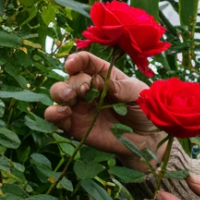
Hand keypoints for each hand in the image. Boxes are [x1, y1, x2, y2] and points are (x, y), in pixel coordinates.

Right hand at [43, 51, 160, 161]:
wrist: (146, 139)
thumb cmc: (145, 110)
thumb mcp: (139, 94)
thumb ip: (122, 88)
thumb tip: (101, 83)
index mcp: (104, 75)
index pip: (85, 61)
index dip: (76, 60)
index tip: (72, 65)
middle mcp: (88, 89)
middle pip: (71, 78)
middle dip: (74, 82)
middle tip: (84, 90)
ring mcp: (80, 107)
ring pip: (58, 94)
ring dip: (59, 93)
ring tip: (69, 98)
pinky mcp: (75, 126)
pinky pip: (56, 117)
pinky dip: (53, 113)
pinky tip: (63, 113)